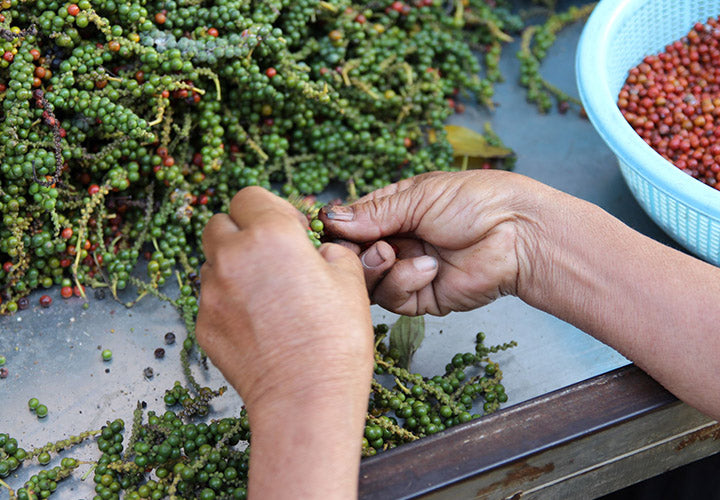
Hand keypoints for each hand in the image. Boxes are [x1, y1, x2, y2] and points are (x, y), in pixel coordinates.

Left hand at [196, 186, 373, 497]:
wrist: (305, 398)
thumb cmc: (335, 339)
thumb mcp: (350, 280)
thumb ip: (331, 251)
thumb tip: (319, 250)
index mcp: (270, 235)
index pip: (250, 195)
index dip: (272, 208)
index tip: (291, 229)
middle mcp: (231, 257)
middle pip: (219, 222)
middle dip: (242, 231)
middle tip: (272, 255)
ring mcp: (211, 293)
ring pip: (212, 261)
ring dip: (233, 266)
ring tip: (266, 293)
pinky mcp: (203, 325)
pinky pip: (210, 299)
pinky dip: (228, 301)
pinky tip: (258, 323)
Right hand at [321, 170, 550, 315]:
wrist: (518, 234)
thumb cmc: (474, 202)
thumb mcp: (418, 197)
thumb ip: (373, 213)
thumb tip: (328, 218)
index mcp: (394, 211)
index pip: (350, 225)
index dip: (336, 232)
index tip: (326, 234)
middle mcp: (397, 242)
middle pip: (353, 258)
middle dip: (355, 254)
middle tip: (371, 246)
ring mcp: (408, 271)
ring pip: (368, 282)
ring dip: (377, 268)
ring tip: (394, 254)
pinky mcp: (422, 299)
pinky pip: (393, 299)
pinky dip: (403, 282)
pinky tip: (427, 268)